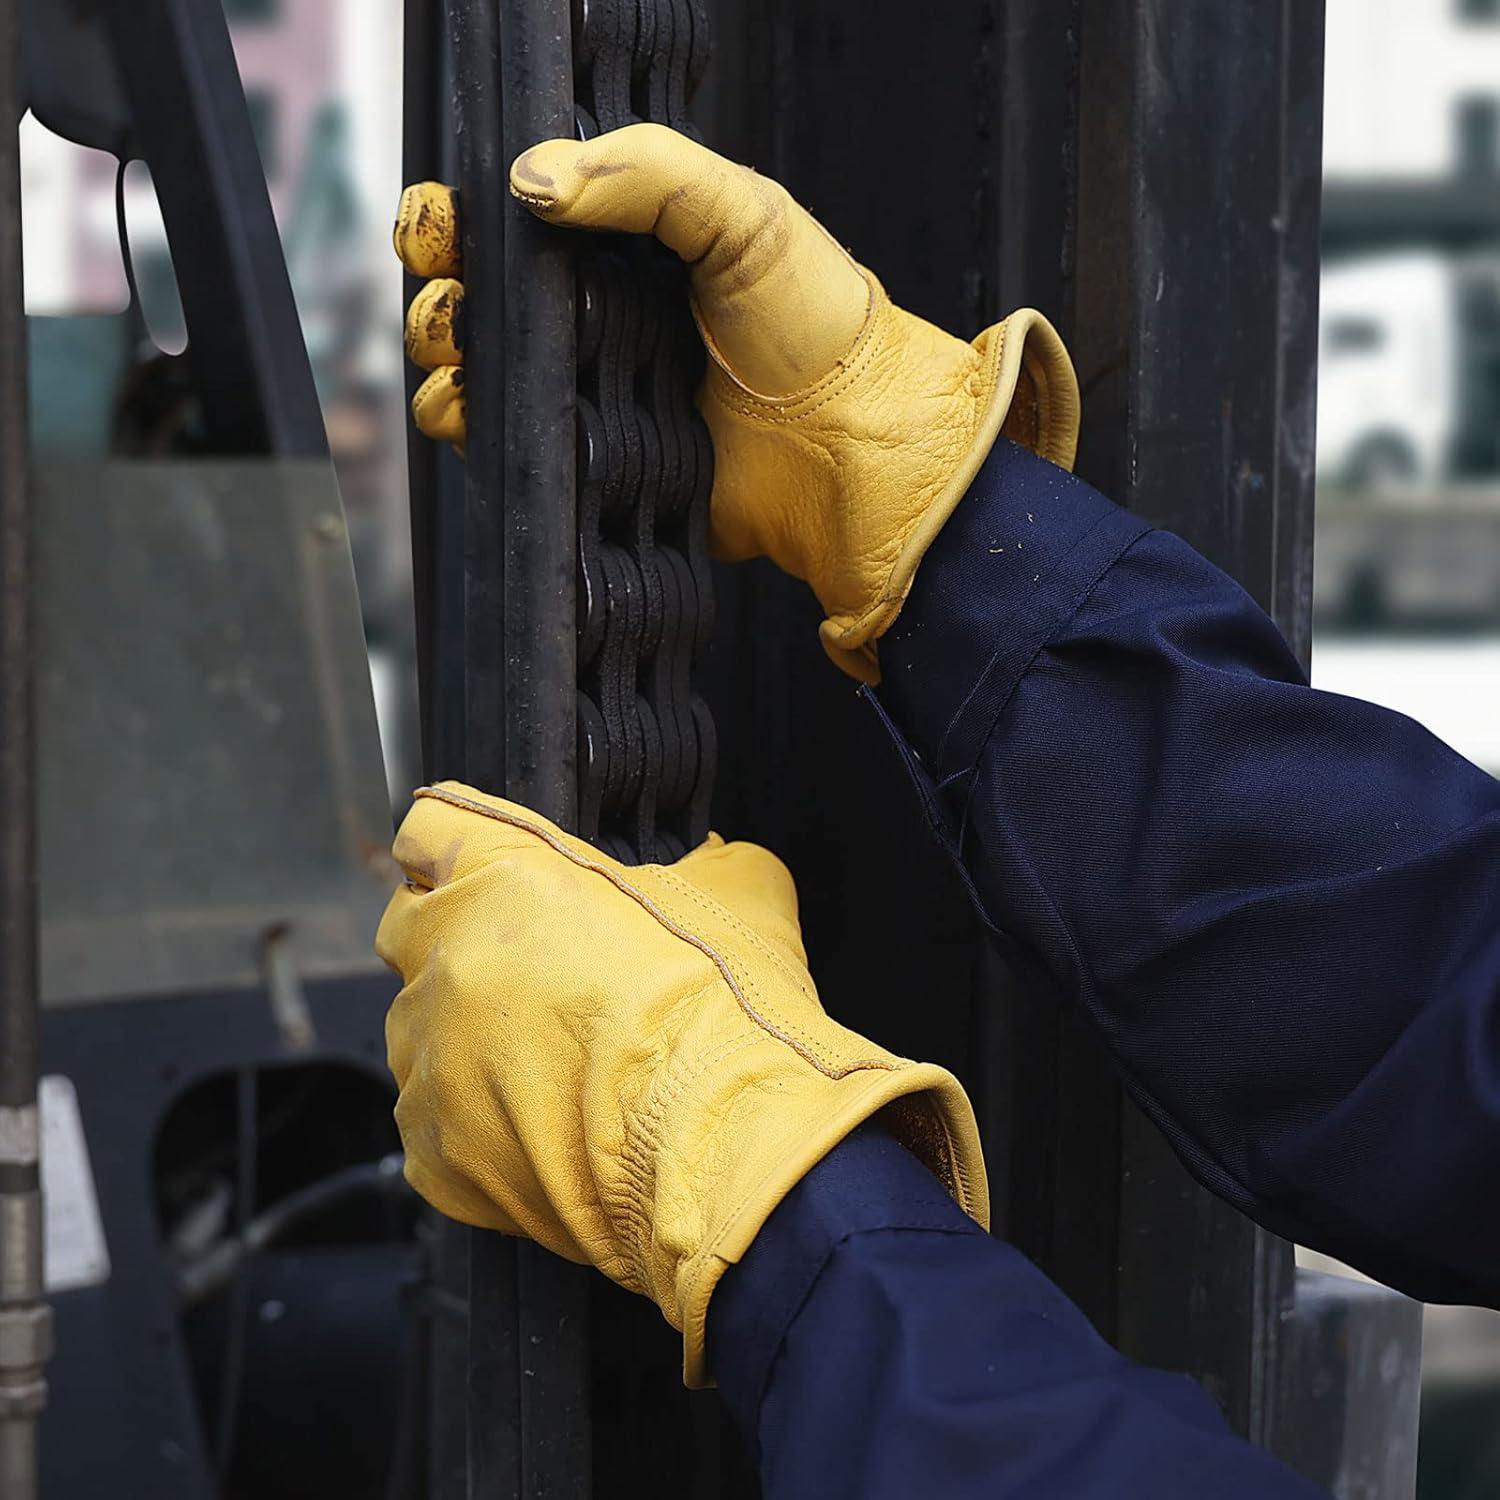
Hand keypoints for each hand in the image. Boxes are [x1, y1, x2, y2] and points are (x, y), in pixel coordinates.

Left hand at [377, 782, 986, 1382]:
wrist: (721, 1144)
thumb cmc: (726, 1013)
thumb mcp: (740, 891)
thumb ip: (700, 861)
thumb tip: (710, 863)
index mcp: (502, 877)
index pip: (429, 830)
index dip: (462, 848)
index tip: (488, 869)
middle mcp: (446, 961)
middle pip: (409, 932)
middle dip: (456, 944)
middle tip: (535, 976)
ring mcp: (431, 1061)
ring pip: (420, 1037)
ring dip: (469, 1044)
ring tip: (557, 1072)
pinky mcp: (435, 1153)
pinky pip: (438, 1131)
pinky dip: (480, 1133)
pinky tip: (551, 1135)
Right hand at [395, 125, 1078, 680]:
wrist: (848, 447)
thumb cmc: (813, 324)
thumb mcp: (739, 211)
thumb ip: (643, 171)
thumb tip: (528, 182)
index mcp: (620, 247)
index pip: (508, 219)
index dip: (457, 216)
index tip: (444, 222)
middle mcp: (590, 318)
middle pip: (470, 294)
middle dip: (440, 288)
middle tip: (458, 294)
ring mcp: (583, 394)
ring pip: (467, 369)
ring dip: (444, 355)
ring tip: (468, 351)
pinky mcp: (586, 465)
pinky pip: (501, 448)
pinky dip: (468, 426)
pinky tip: (479, 409)